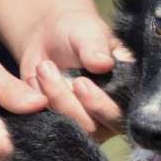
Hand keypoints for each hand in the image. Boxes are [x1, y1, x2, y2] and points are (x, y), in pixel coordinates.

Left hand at [17, 10, 127, 141]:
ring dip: (52, 98)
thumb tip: (103, 63)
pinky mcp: (57, 122)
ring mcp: (82, 121)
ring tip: (43, 67)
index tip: (80, 83)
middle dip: (69, 102)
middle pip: (92, 126)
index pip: (120, 113)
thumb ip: (97, 48)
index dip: (100, 104)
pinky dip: (34, 103)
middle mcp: (107, 114)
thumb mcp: (90, 33)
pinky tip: (35, 78)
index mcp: (126, 94)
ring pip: (68, 127)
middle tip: (49, 70)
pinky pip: (44, 124)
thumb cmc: (79, 33)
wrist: (50, 36)